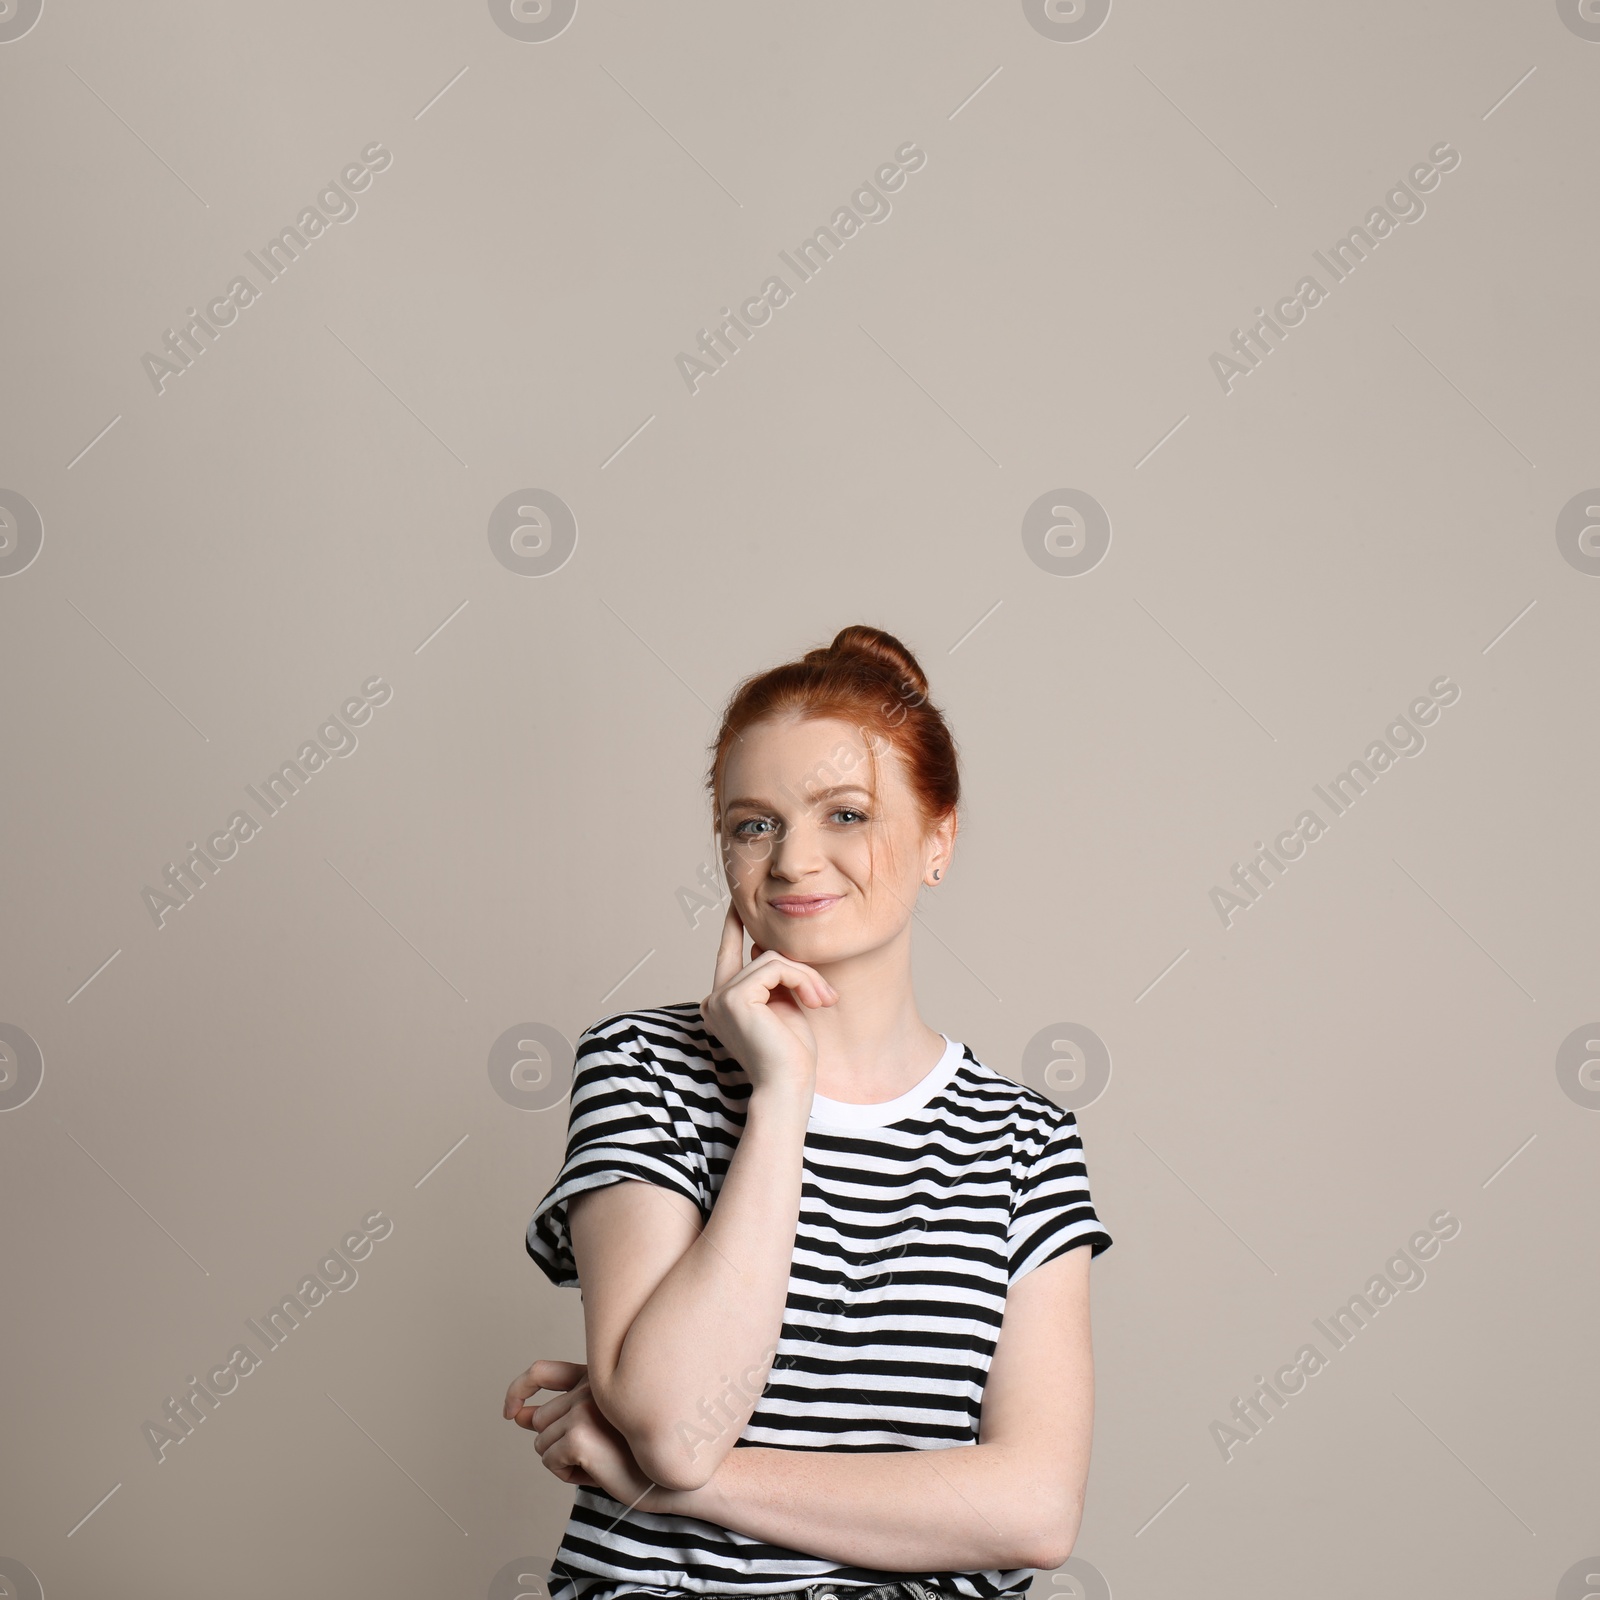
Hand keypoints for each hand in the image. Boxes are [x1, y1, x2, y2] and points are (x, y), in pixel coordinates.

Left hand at [503, 1358, 661, 1508]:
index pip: (542, 1371)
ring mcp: (584, 1407)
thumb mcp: (598, 1426)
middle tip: (593, 1454)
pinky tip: (597, 1472)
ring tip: (599, 1462)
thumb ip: (558, 1414)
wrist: (674, 1477)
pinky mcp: (579, 1434)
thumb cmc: (640, 1453)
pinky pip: (549, 1461)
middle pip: (539, 1419)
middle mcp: (591, 1384)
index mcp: (598, 1375)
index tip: (512, 1412)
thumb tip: (517, 1415)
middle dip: (556, 1444)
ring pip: (541, 1442)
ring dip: (562, 1460)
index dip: (519, 1389)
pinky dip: (566, 1475)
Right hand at [700, 902, 836, 1095]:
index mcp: (723, 1002)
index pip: (726, 953)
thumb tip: (765, 946)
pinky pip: (777, 967)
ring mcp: (721, 997)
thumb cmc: (791, 1054)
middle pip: (764, 955)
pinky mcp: (735, 997)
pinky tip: (813, 1002)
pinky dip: (802, 980)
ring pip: (773, 959)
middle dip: (802, 971)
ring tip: (822, 1001)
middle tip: (825, 997)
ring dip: (807, 978)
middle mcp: (714, 999)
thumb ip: (773, 978)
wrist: (789, 1085)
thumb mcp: (784, 1005)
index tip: (737, 903)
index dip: (732, 926)